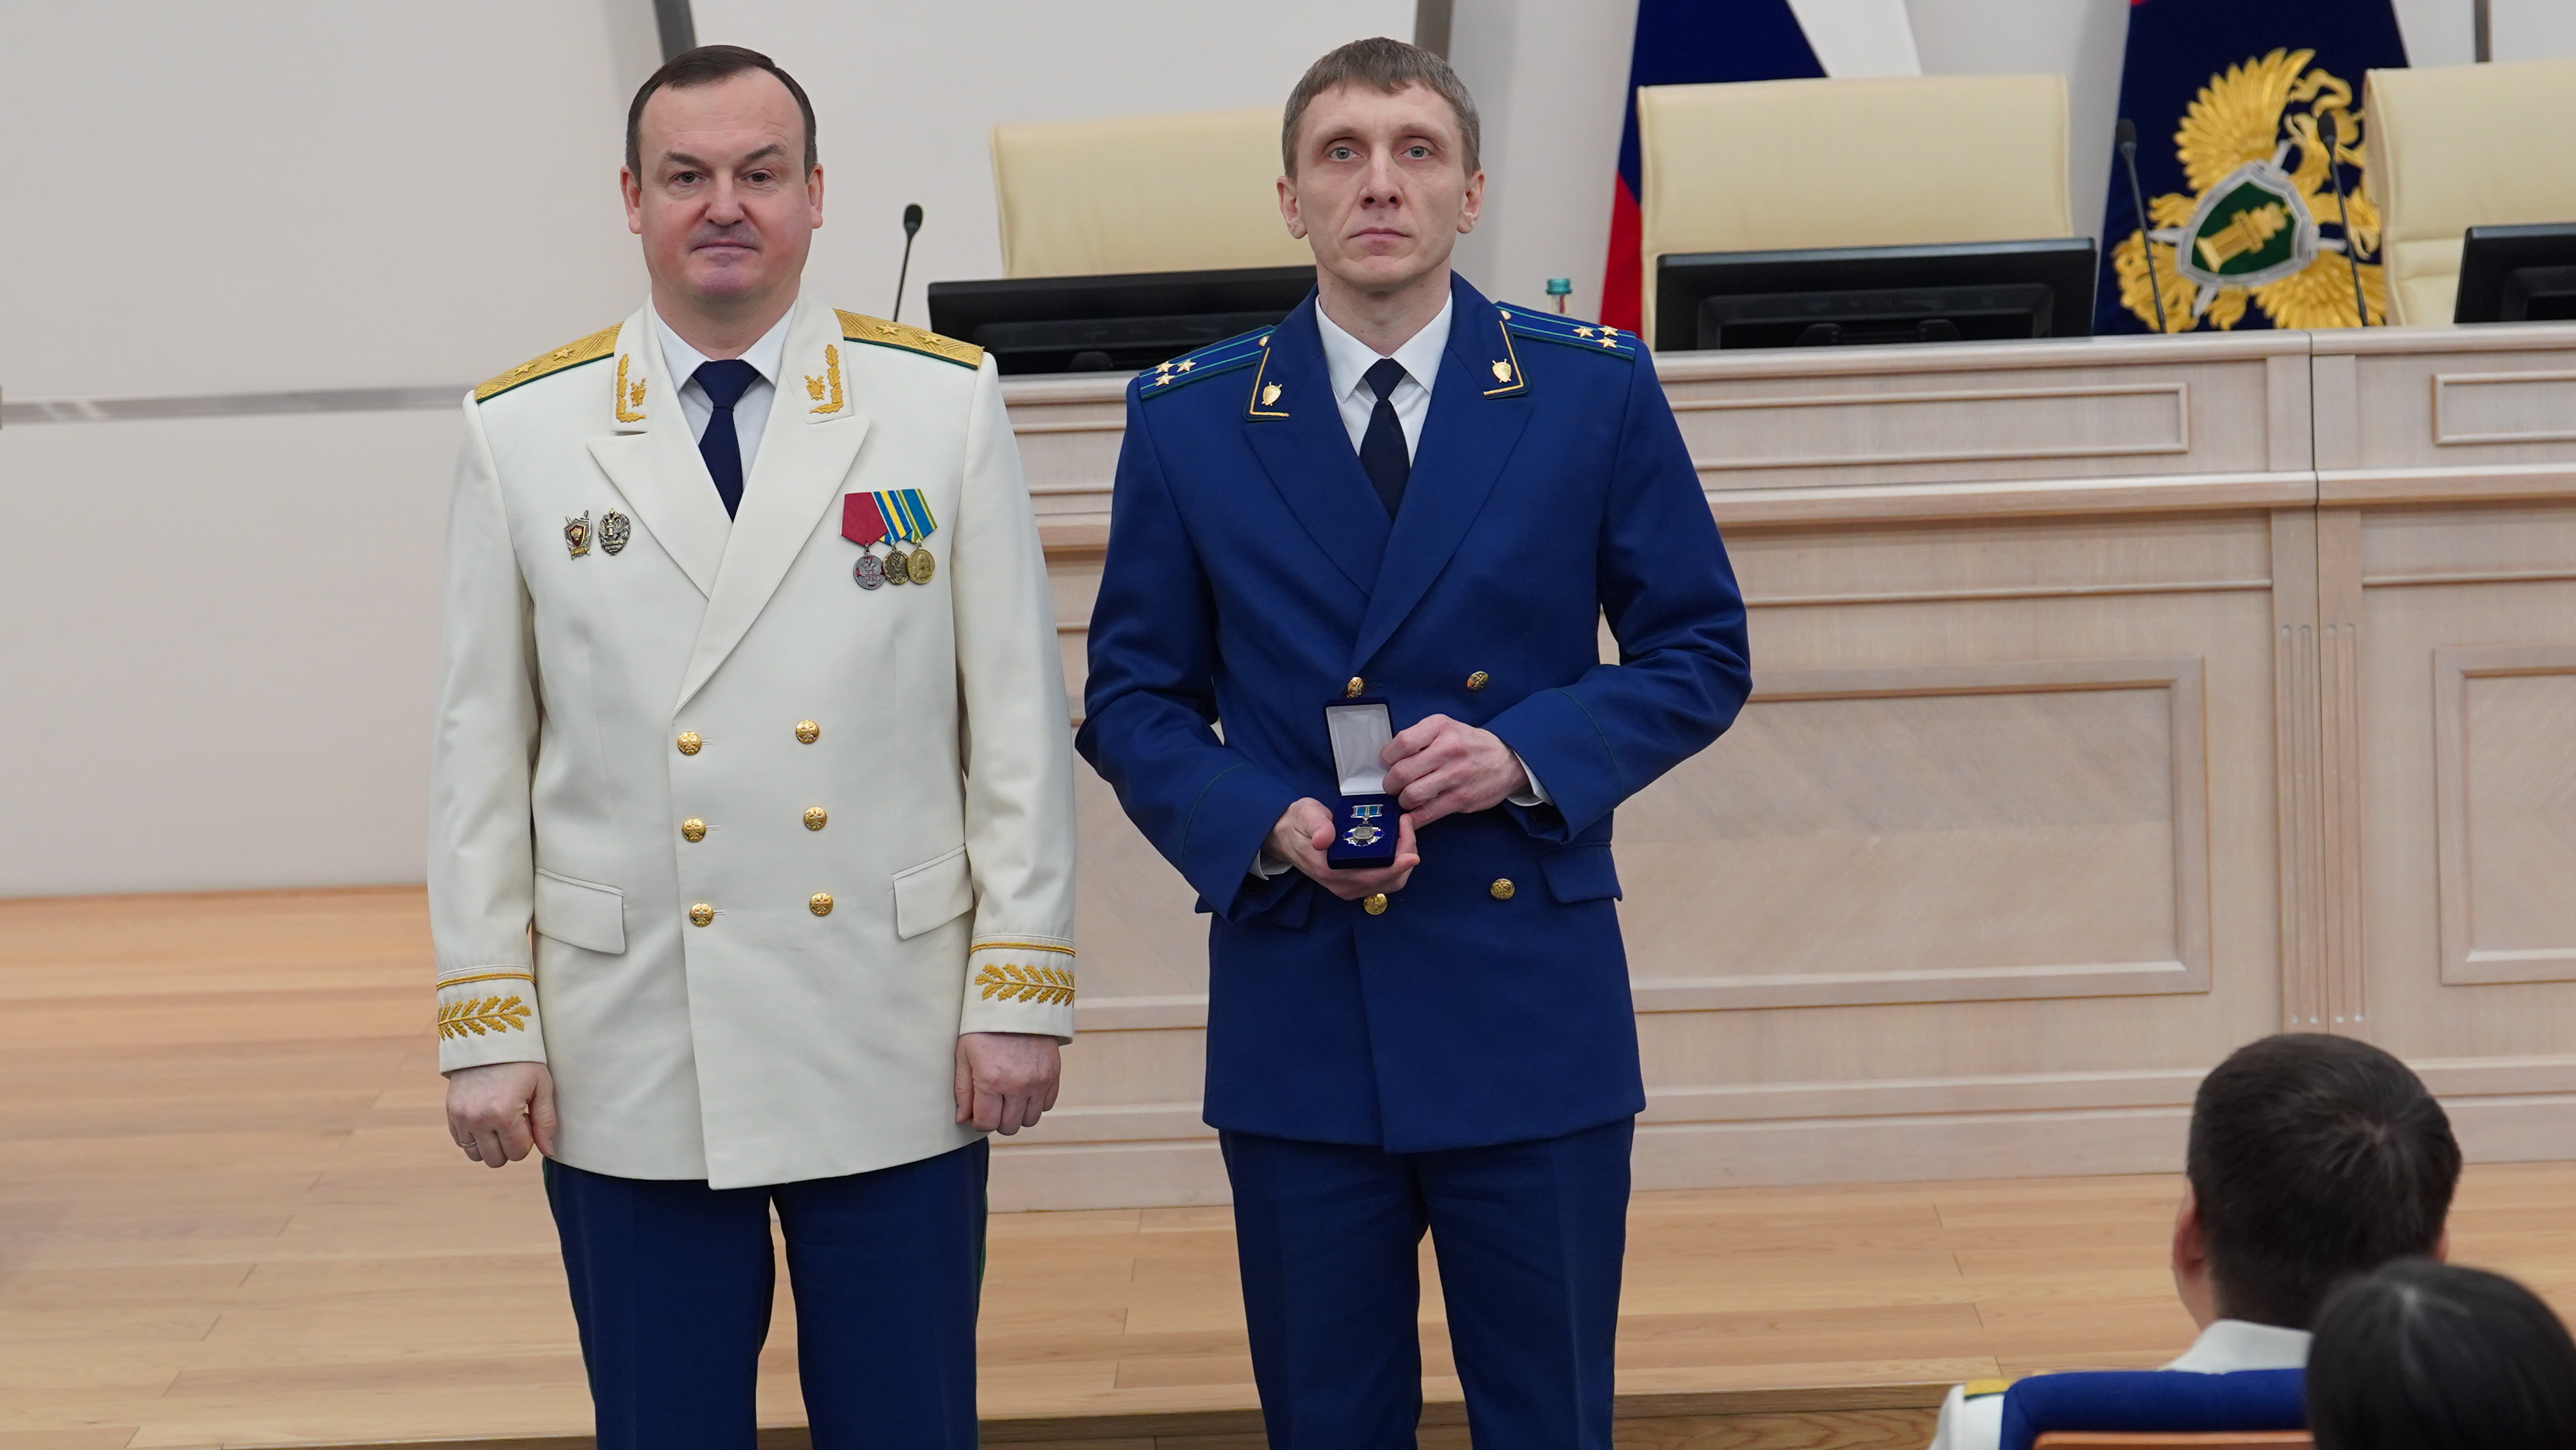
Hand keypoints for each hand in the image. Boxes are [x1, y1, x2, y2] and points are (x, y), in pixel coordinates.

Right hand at [444, 1061, 556, 1167]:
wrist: (490, 1036)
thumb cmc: (522, 1061)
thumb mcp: (542, 1086)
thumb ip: (547, 1122)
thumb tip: (549, 1152)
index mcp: (503, 1114)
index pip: (518, 1152)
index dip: (528, 1139)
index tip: (527, 1117)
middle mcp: (478, 1119)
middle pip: (496, 1159)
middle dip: (509, 1146)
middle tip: (514, 1120)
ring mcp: (460, 1117)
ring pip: (476, 1155)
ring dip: (490, 1144)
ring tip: (499, 1119)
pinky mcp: (450, 1112)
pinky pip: (461, 1142)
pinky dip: (475, 1137)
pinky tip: (486, 1116)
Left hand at [955, 1031, 1061, 1134]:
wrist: (1016, 1001)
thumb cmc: (984, 1027)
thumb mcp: (964, 1055)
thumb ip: (963, 1091)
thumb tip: (963, 1119)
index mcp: (991, 1080)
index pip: (986, 1123)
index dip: (978, 1121)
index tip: (977, 1111)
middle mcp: (1018, 1084)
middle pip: (1009, 1126)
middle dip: (997, 1119)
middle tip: (992, 1103)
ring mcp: (1039, 1080)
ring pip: (1030, 1119)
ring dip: (1018, 1113)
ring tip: (1009, 1096)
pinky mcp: (1054, 1073)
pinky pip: (1047, 1104)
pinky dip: (1036, 1102)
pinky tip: (1025, 1088)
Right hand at [1266, 797, 1419, 899]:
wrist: (1285, 836)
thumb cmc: (1298, 824)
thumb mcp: (1305, 816)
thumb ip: (1316, 826)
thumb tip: (1325, 839)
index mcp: (1330, 872)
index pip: (1372, 876)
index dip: (1396, 865)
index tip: (1410, 846)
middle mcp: (1343, 885)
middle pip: (1389, 881)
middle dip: (1406, 855)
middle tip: (1406, 825)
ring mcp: (1350, 887)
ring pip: (1392, 882)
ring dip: (1404, 859)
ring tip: (1404, 830)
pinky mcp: (1356, 882)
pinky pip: (1386, 879)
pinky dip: (1398, 862)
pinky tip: (1398, 841)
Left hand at [1380, 715, 1527, 827]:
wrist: (1508, 760)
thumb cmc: (1470, 744)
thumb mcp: (1446, 728)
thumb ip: (1420, 737)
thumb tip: (1389, 758)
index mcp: (1440, 727)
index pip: (1402, 742)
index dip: (1388, 756)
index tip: (1388, 763)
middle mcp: (1448, 750)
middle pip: (1402, 772)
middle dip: (1391, 783)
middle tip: (1394, 785)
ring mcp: (1455, 776)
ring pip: (1411, 795)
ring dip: (1402, 800)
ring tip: (1407, 797)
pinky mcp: (1461, 799)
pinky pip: (1427, 813)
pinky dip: (1414, 818)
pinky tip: (1412, 814)